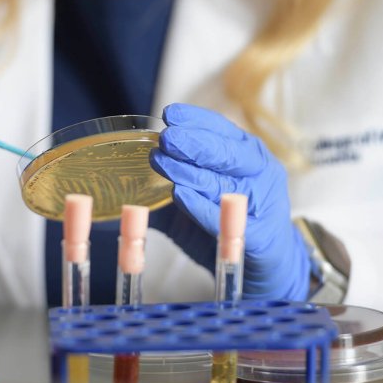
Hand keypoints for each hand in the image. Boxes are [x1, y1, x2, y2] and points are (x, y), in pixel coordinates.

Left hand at [149, 103, 309, 299]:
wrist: (262, 268)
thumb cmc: (227, 224)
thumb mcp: (196, 198)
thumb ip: (166, 186)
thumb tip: (120, 181)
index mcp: (245, 155)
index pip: (221, 130)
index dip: (195, 120)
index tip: (169, 114)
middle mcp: (258, 172)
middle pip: (225, 152)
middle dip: (193, 143)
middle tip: (165, 138)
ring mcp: (262, 203)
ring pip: (224, 182)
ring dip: (190, 172)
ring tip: (162, 162)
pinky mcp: (260, 236)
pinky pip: (228, 218)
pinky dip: (202, 207)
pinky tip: (181, 195)